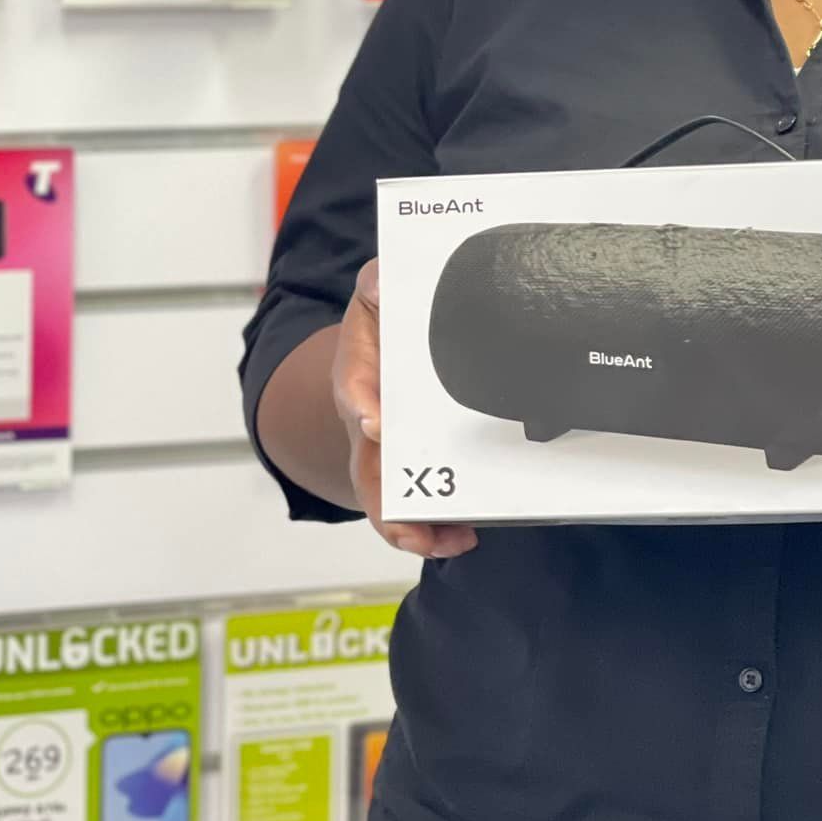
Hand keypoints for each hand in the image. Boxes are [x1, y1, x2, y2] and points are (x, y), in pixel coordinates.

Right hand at [331, 258, 477, 561]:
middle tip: (411, 526)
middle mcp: (368, 425)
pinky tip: (468, 533)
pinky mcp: (415, 468)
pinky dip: (439, 527)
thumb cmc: (382, 321)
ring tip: (455, 540)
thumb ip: (377, 282)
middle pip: (367, 472)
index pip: (354, 393)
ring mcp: (388, 455)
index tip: (375, 422)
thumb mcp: (375, 293)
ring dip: (417, 530)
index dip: (361, 408)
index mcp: (358, 379)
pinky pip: (421, 507)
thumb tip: (383, 281)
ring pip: (390, 504)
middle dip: (386, 504)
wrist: (385, 345)